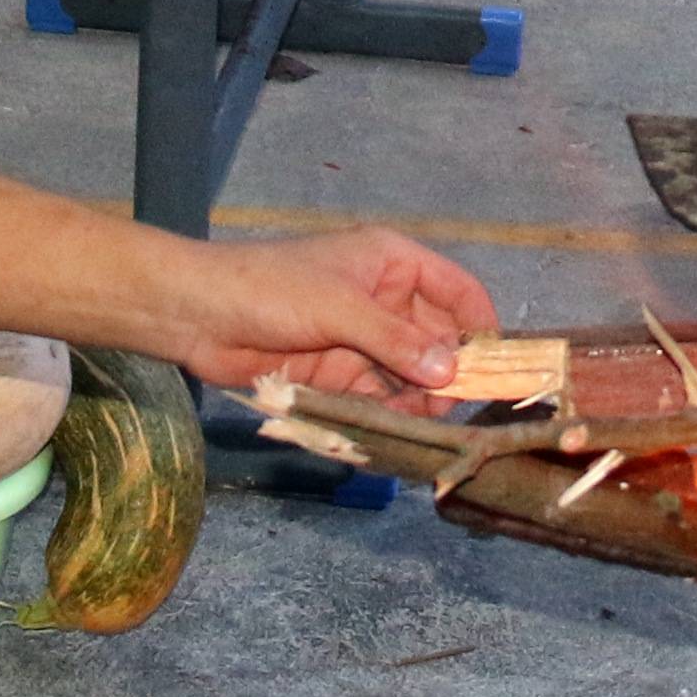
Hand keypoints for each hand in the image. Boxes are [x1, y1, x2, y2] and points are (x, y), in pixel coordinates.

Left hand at [157, 228, 494, 395]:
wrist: (197, 316)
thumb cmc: (268, 289)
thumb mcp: (338, 307)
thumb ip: (395, 340)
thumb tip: (450, 372)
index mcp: (393, 264)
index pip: (458, 290)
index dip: (482, 325)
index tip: (499, 367)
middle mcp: (387, 301)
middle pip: (441, 340)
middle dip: (452, 372)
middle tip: (455, 408)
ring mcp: (365, 341)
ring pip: (414, 375)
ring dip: (422, 401)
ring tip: (423, 424)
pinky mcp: (342, 376)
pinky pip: (383, 398)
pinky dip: (394, 416)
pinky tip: (399, 433)